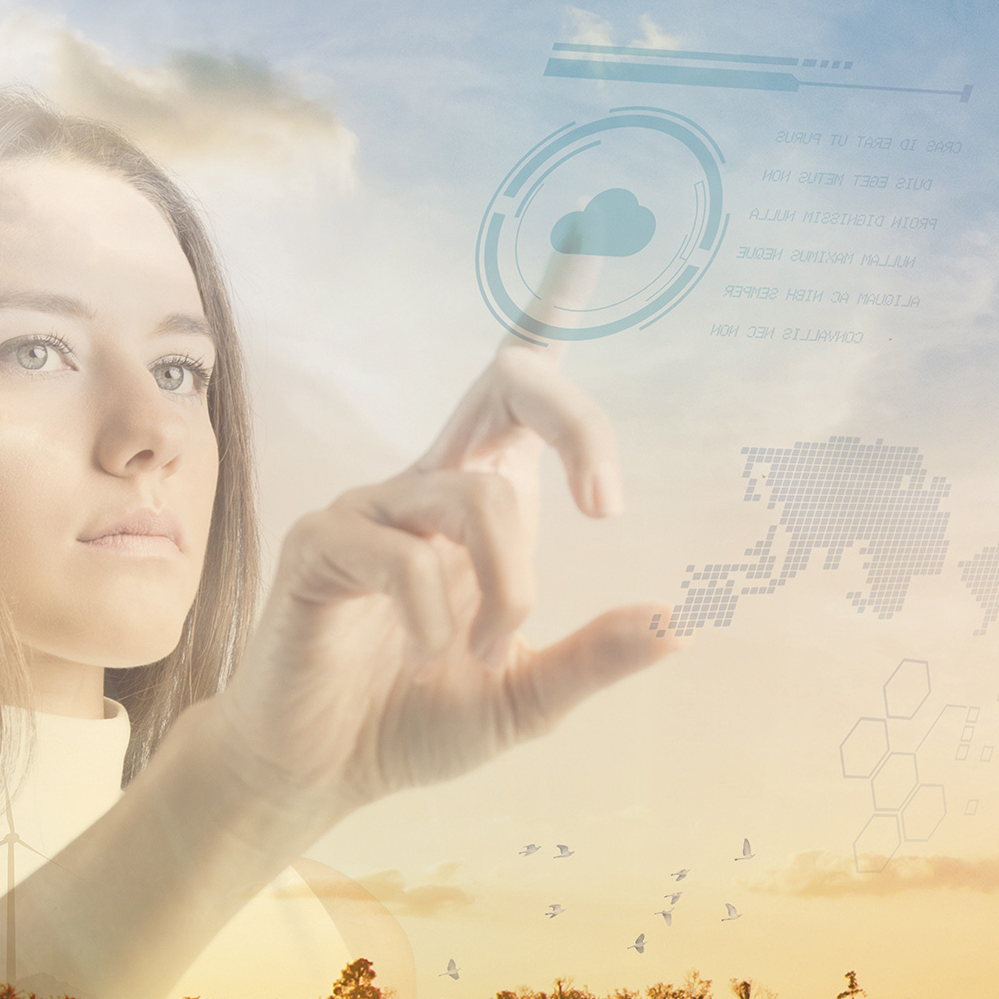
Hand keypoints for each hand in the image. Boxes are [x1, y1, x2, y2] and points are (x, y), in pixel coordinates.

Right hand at [203, 251, 674, 826]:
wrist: (316, 771)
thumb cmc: (410, 717)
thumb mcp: (525, 699)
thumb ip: (595, 659)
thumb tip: (682, 623)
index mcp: (486, 499)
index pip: (524, 383)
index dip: (551, 302)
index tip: (590, 228)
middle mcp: (432, 483)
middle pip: (508, 381)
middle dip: (577, 421)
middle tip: (609, 506)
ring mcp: (372, 505)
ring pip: (479, 496)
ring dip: (508, 586)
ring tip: (484, 655)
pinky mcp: (321, 542)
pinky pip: (404, 554)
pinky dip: (434, 615)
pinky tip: (426, 658)